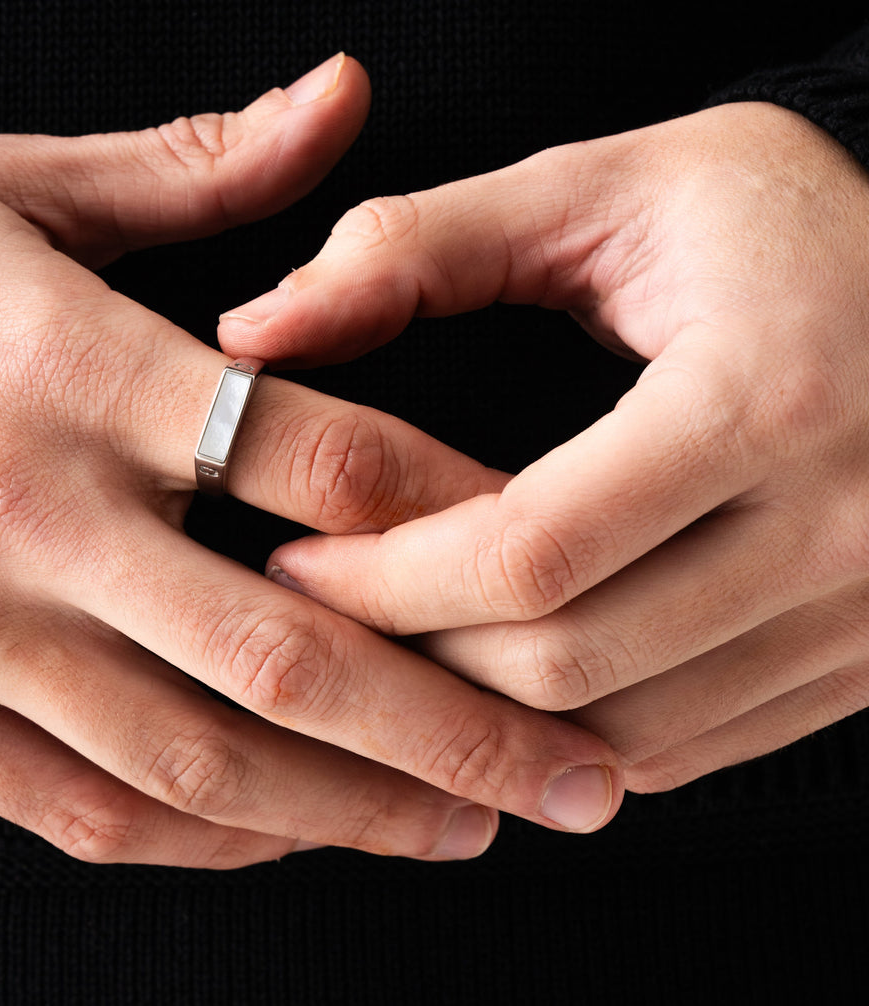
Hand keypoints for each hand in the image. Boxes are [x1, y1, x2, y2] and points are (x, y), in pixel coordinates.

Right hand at [0, 56, 622, 869]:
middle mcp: (15, 515)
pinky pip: (98, 811)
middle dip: (452, 728)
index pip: (319, 456)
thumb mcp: (27, 192)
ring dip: (361, 809)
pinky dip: (226, 836)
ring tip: (474, 822)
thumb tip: (344, 96)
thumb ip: (203, 167)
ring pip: (204, 759)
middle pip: (286, 649)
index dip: (460, 517)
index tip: (554, 560)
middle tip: (571, 773)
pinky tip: (315, 828)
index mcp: (67, 367)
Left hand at [222, 102, 868, 790]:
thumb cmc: (782, 228)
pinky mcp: (859, 659)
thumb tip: (259, 327)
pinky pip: (686, 751)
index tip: (298, 560)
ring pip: (620, 736)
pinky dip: (576, 732)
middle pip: (565, 665)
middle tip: (331, 611)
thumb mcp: (609, 193)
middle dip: (414, 656)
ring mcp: (862, 614)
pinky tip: (514, 674)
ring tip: (405, 646)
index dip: (384, 577)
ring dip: (486, 711)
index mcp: (763, 399)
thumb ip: (422, 246)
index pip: (528, 552)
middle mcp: (837, 531)